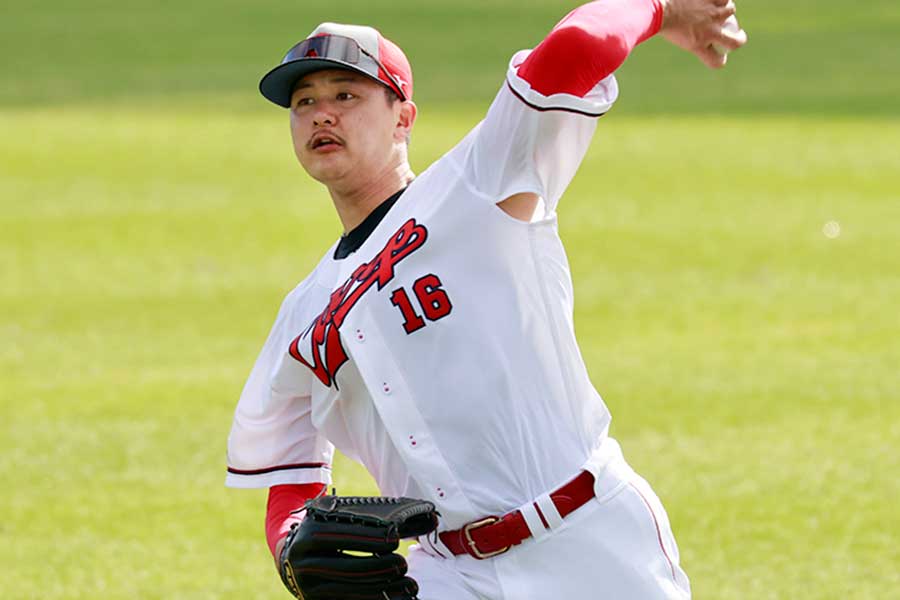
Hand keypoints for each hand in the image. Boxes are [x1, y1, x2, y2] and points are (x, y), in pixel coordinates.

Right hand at [278, 495, 438, 599]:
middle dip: (382, 566)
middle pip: (351, 567)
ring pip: (353, 589)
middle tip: (402, 563)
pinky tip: (396, 596)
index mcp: (310, 532)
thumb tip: (430, 518)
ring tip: (409, 583)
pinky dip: (376, 599)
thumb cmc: (328, 533)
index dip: (373, 538)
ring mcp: (309, 585)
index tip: (395, 539)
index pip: (346, 535)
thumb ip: (381, 518)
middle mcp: (305, 560)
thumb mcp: (342, 520)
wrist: (292, 558)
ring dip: (385, 587)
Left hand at [658, 0, 747, 67]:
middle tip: (738, 35)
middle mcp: (710, 31)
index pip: (717, 61)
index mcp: (697, 45)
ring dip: (724, 9)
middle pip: (736, 41)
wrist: (657, 5)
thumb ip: (689, 36)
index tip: (719, 56)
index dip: (719, 60)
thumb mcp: (673, 35)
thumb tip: (694, 34)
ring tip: (713, 6)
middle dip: (739, 39)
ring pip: (731, 11)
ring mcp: (713, 13)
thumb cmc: (657, 18)